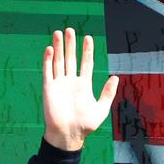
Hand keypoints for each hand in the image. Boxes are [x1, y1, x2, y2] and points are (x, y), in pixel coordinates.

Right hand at [42, 28, 118, 150]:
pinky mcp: (49, 88)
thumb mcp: (101, 108)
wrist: (69, 134)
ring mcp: (59, 83)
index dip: (87, 51)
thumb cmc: (86, 124)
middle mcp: (71, 81)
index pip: (85, 63)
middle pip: (71, 58)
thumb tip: (115, 77)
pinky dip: (49, 60)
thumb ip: (108, 93)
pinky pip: (48, 71)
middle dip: (71, 45)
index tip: (88, 38)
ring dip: (58, 47)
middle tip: (70, 30)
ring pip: (58, 61)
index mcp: (84, 85)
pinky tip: (50, 49)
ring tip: (59, 33)